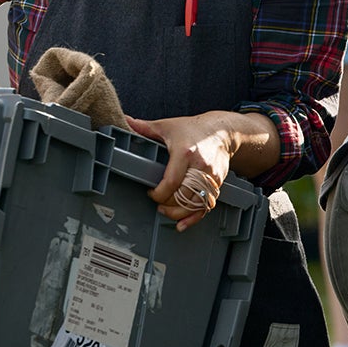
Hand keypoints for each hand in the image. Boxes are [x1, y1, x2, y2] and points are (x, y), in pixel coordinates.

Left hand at [127, 115, 232, 231]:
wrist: (223, 131)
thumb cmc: (193, 129)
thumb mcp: (167, 126)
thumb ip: (145, 127)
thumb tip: (125, 121)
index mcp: (185, 152)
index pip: (172, 181)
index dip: (159, 193)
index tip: (151, 193)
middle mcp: (200, 166)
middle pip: (183, 196)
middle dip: (167, 205)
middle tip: (158, 203)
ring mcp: (211, 176)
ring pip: (195, 204)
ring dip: (178, 213)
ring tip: (166, 211)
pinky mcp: (217, 183)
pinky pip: (207, 205)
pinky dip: (194, 218)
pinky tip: (183, 225)